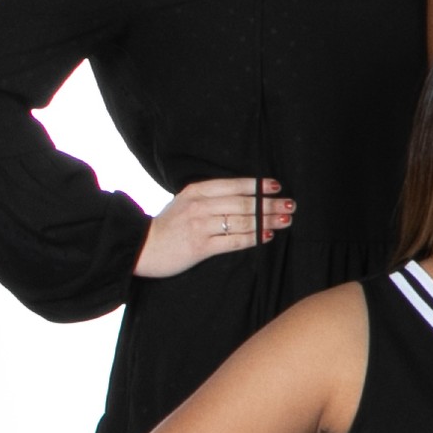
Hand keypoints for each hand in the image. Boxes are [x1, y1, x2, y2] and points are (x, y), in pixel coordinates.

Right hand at [136, 176, 293, 278]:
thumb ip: (208, 197)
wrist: (143, 247)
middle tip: (290, 204)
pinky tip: (267, 235)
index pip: (233, 185)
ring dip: (267, 220)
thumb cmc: (167, 226)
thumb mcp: (184, 202)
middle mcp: (199, 206)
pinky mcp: (201, 247)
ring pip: (241, 221)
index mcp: (196, 191)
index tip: (276, 185)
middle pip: (242, 202)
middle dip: (269, 203)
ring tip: (285, 220)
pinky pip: (234, 241)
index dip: (257, 185)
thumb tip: (242, 196)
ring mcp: (200, 226)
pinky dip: (253, 238)